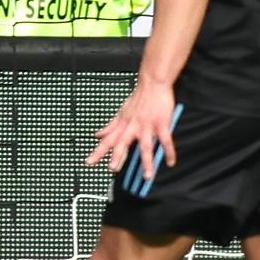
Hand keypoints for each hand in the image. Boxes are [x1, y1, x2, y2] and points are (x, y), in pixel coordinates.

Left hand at [86, 69, 177, 184]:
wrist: (152, 84)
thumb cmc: (138, 99)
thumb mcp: (120, 113)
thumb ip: (110, 126)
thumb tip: (97, 135)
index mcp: (122, 125)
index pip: (106, 140)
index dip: (97, 152)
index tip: (89, 163)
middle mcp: (132, 127)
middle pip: (122, 144)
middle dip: (117, 157)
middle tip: (112, 169)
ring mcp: (146, 126)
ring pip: (145, 146)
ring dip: (146, 162)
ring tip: (147, 176)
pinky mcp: (161, 123)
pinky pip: (165, 140)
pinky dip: (168, 152)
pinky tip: (170, 162)